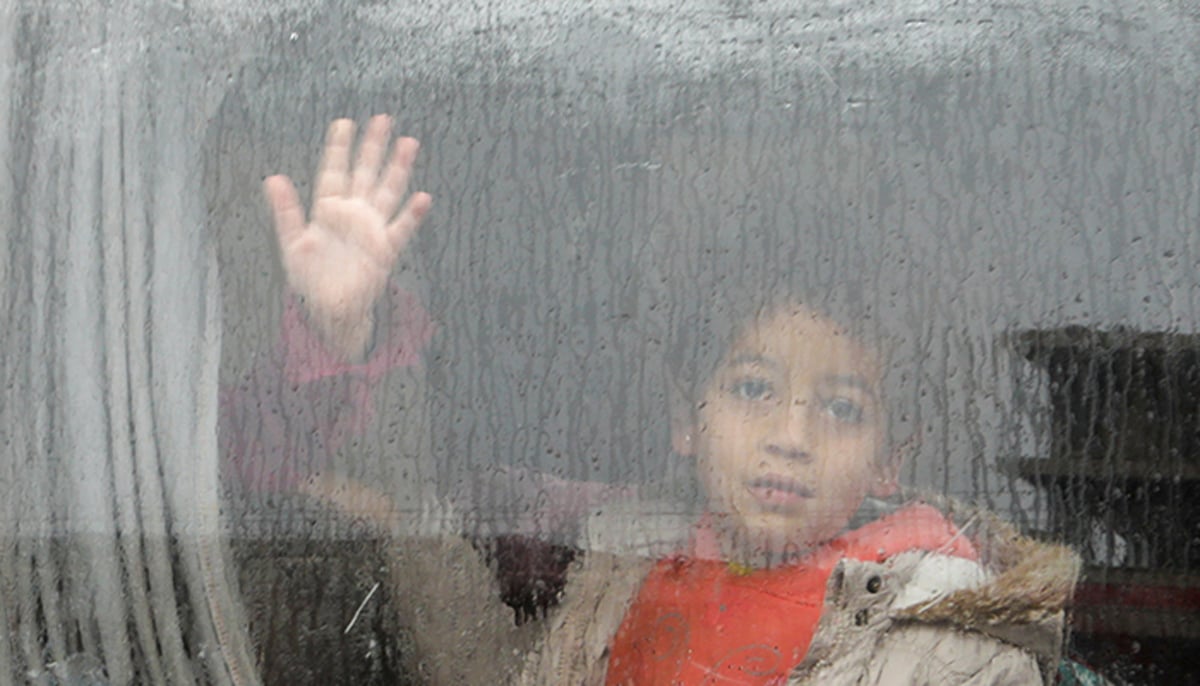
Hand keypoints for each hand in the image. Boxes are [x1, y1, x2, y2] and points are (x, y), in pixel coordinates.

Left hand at [263, 115, 431, 359]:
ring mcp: (372, 229)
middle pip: (365, 172)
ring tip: (409, 144)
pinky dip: (412, 214)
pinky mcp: (385, 249)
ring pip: (387, 191)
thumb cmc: (311, 278)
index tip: (344, 123)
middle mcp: (353, 213)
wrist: (331, 309)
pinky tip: (422, 198)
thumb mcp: (292, 243)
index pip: (334, 171)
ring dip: (398, 168)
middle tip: (383, 119)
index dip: (339, 148)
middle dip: (373, 147)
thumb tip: (273, 178)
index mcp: (328, 209)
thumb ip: (285, 211)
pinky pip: (401, 228)